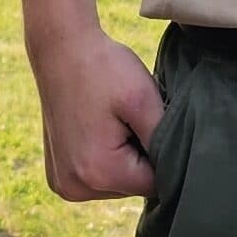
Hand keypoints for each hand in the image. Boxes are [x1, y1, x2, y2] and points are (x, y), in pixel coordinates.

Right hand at [29, 26, 163, 200]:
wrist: (61, 48)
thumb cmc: (105, 68)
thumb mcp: (144, 100)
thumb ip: (165, 143)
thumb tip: (178, 174)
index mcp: (98, 173)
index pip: (155, 183)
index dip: (162, 152)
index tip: (149, 121)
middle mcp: (75, 187)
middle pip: (133, 186)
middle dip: (141, 156)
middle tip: (130, 117)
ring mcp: (63, 184)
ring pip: (117, 183)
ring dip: (124, 158)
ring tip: (113, 121)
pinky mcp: (58, 175)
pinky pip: (96, 177)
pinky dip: (104, 158)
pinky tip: (98, 129)